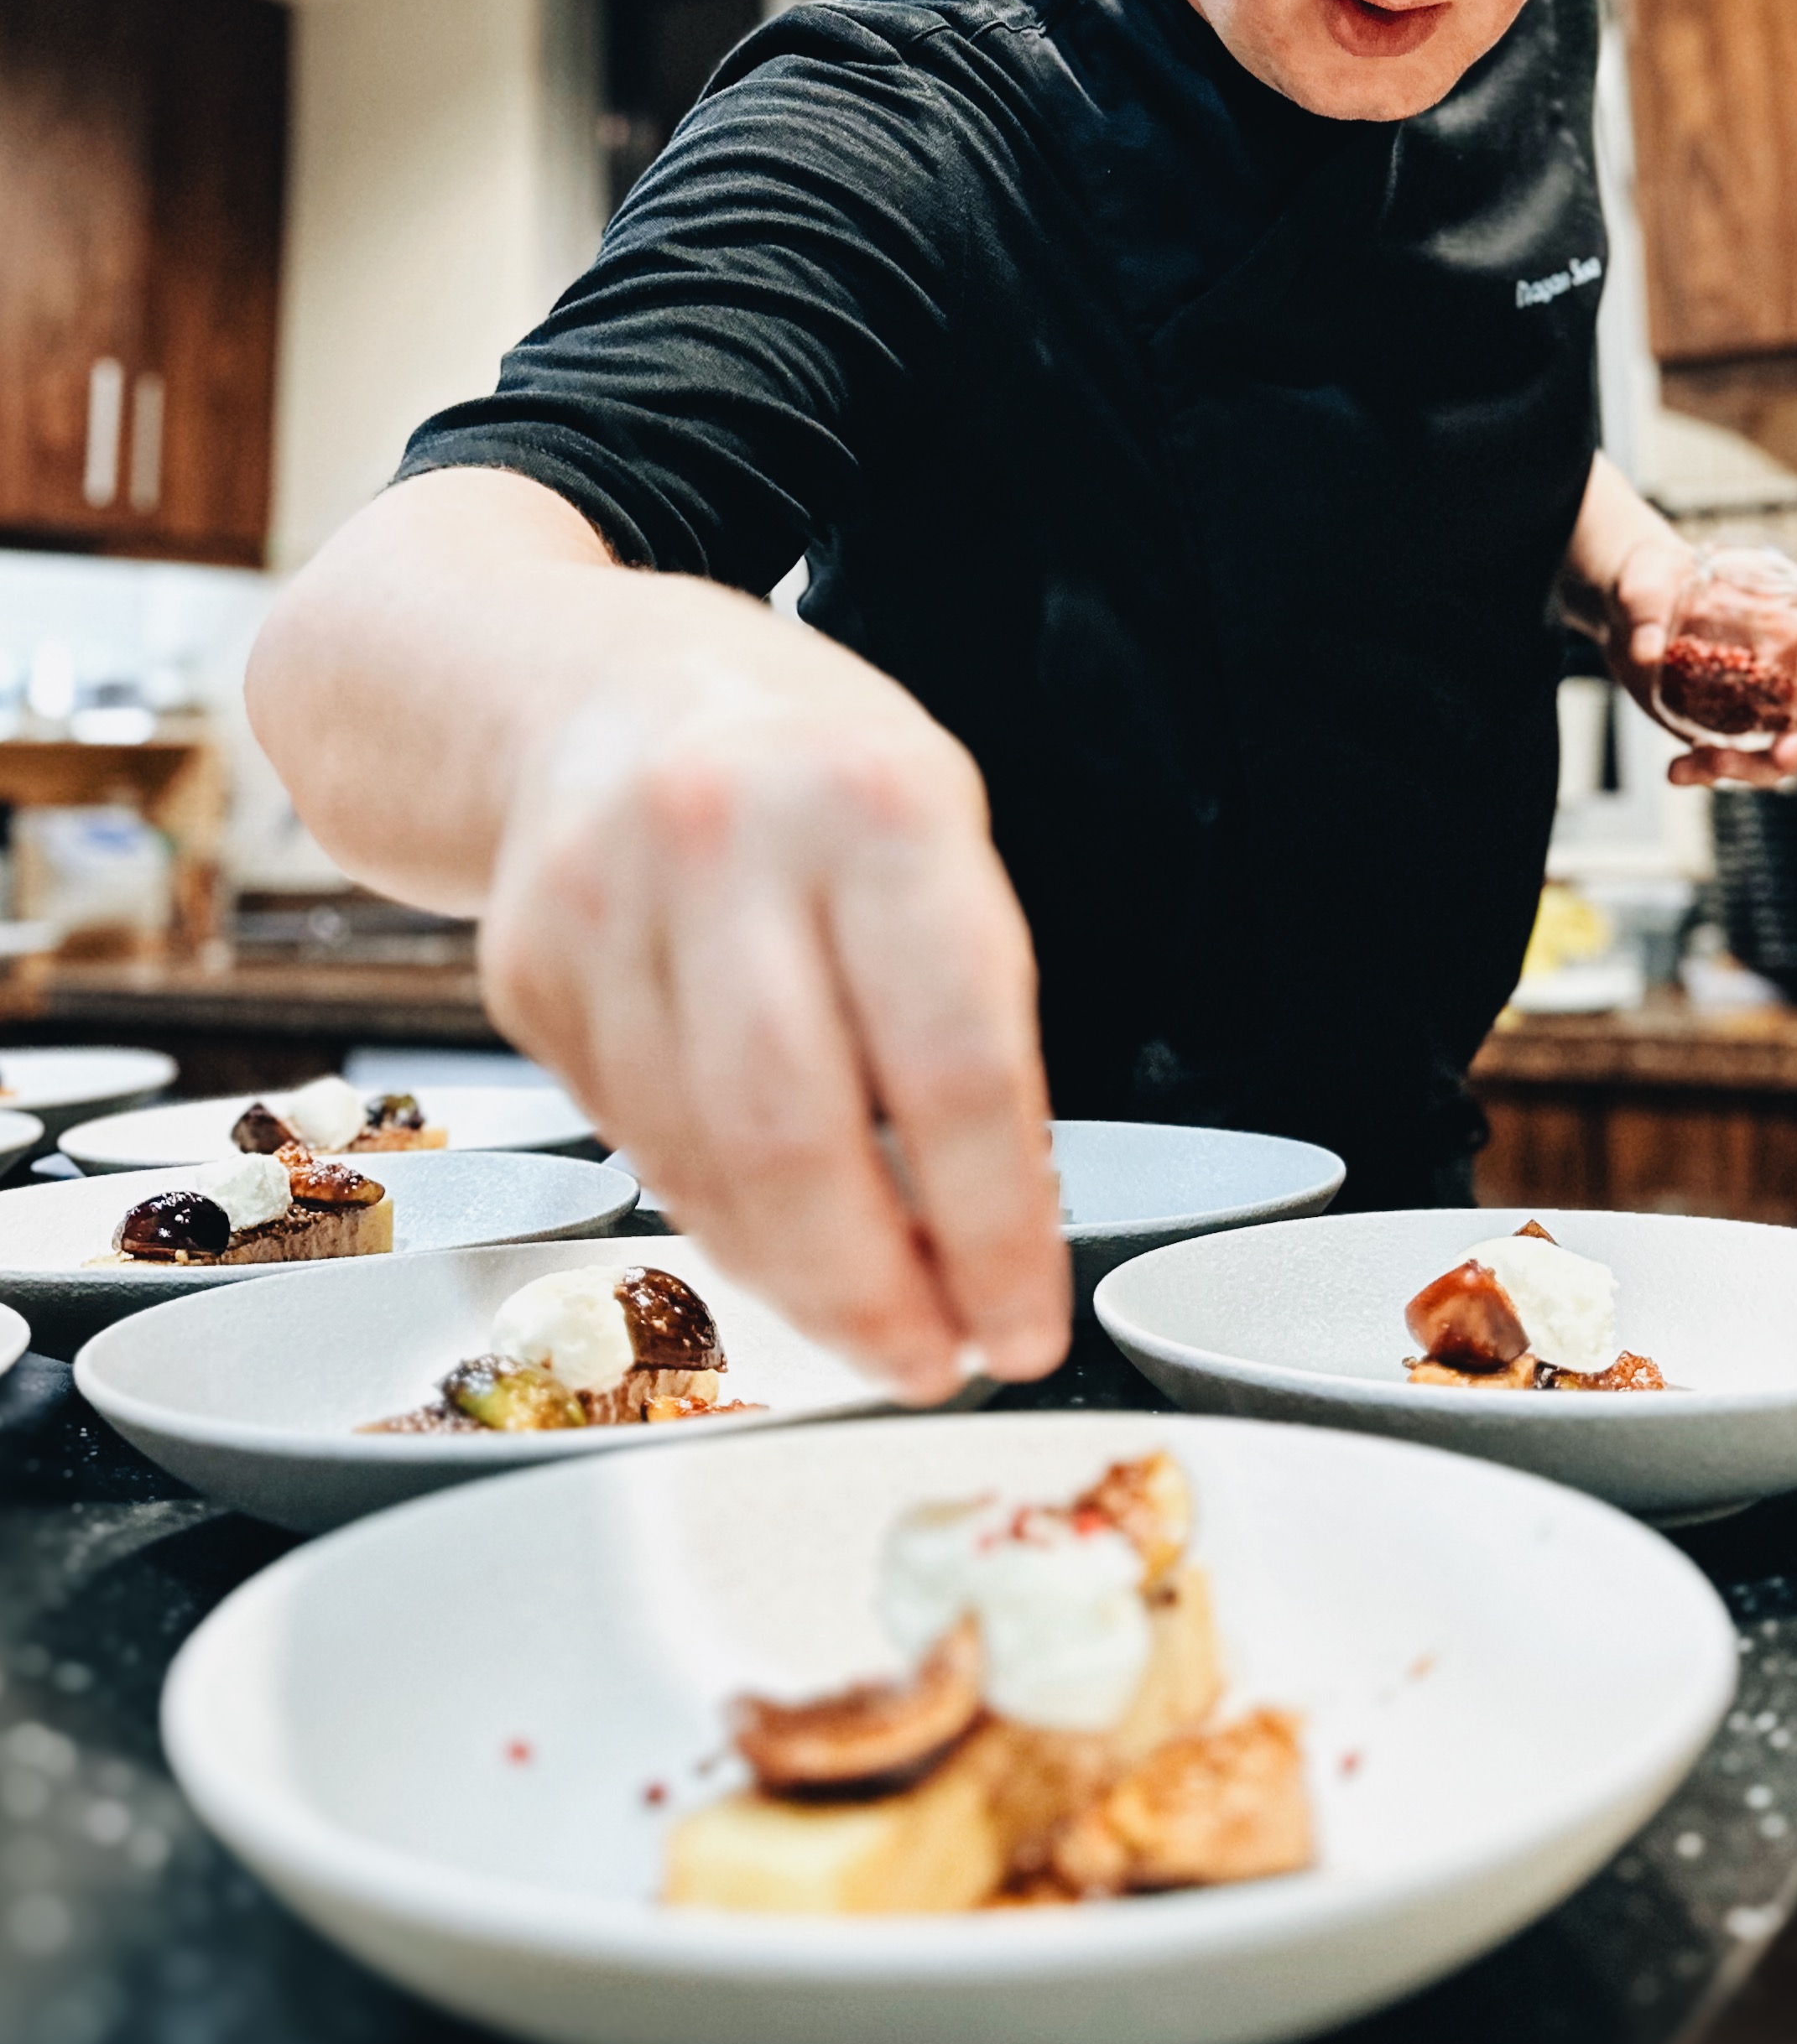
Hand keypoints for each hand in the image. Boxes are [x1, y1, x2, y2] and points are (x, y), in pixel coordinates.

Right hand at [478, 656, 1068, 1405]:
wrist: (577, 681)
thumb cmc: (799, 763)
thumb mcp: (930, 821)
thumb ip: (967, 1000)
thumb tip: (996, 1216)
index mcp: (873, 801)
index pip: (951, 1066)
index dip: (998, 1226)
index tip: (1024, 1321)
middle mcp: (724, 844)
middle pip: (799, 1139)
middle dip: (876, 1291)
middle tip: (934, 1362)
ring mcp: (602, 906)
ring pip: (702, 1164)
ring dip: (795, 1279)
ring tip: (868, 1322)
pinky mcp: (524, 969)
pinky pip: (634, 1143)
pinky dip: (714, 1218)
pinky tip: (771, 1241)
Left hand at [1597, 529, 1796, 785]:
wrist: (1628, 615)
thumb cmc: (1657, 580)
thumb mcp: (1649, 581)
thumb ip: (1647, 607)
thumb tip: (1645, 651)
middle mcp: (1793, 671)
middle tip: (1784, 754)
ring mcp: (1763, 708)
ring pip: (1785, 753)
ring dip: (1756, 769)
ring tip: (1710, 764)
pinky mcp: (1727, 732)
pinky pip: (1734, 764)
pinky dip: (1708, 774)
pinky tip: (1677, 772)